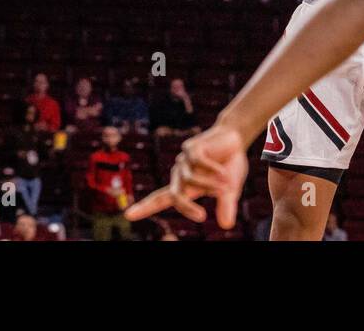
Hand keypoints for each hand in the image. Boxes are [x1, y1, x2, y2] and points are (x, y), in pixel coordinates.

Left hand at [124, 123, 247, 227]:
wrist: (236, 139)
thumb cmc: (229, 166)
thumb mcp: (230, 189)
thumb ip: (226, 205)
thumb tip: (225, 225)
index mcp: (185, 186)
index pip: (160, 199)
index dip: (144, 208)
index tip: (128, 215)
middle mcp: (180, 173)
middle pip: (174, 195)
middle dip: (186, 207)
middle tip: (201, 217)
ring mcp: (183, 159)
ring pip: (190, 179)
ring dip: (209, 184)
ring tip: (226, 185)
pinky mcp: (190, 147)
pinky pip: (198, 162)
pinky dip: (213, 170)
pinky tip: (223, 171)